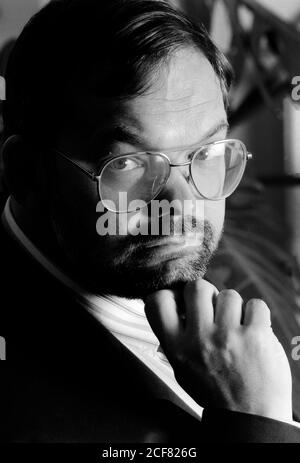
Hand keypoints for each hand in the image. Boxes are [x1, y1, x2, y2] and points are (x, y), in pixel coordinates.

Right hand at [144, 279, 292, 421]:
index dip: (170, 294)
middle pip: (197, 287)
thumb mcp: (182, 369)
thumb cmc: (216, 392)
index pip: (158, 301)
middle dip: (207, 294)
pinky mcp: (257, 335)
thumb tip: (174, 303)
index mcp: (177, 348)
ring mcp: (228, 336)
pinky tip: (253, 332)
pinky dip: (256, 315)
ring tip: (236, 329)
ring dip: (234, 309)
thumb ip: (175, 337)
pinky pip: (255, 304)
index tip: (180, 300)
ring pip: (229, 294)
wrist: (250, 418)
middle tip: (213, 311)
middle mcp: (199, 339)